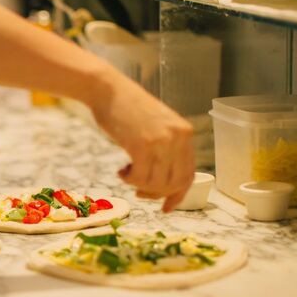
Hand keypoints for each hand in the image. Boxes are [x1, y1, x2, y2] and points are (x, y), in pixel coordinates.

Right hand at [91, 73, 194, 212]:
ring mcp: (161, 141)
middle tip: (139, 192)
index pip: (188, 174)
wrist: (108, 90)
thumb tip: (162, 182)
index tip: (165, 207)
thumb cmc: (126, 108)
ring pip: (157, 183)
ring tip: (127, 174)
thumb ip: (165, 149)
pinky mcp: (142, 145)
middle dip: (156, 193)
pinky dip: (129, 180)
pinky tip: (121, 171)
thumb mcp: (156, 127)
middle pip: (174, 183)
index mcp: (184, 133)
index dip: (177, 195)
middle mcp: (178, 137)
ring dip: (139, 186)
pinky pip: (140, 178)